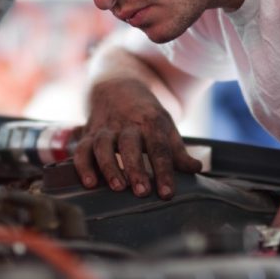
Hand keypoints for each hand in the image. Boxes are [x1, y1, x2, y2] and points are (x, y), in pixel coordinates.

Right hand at [73, 78, 201, 198]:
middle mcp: (127, 123)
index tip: (167, 193)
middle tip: (142, 191)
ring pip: (103, 146)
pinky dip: (83, 166)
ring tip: (117, 187)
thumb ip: (178, 151)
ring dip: (109, 167)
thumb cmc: (146, 115)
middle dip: (135, 168)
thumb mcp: (165, 126)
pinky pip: (82, 149)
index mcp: (151, 121)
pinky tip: (89, 183)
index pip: (159, 147)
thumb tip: (197, 169)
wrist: (117, 85)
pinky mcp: (89, 134)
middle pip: (130, 145)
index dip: (164, 171)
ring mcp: (106, 128)